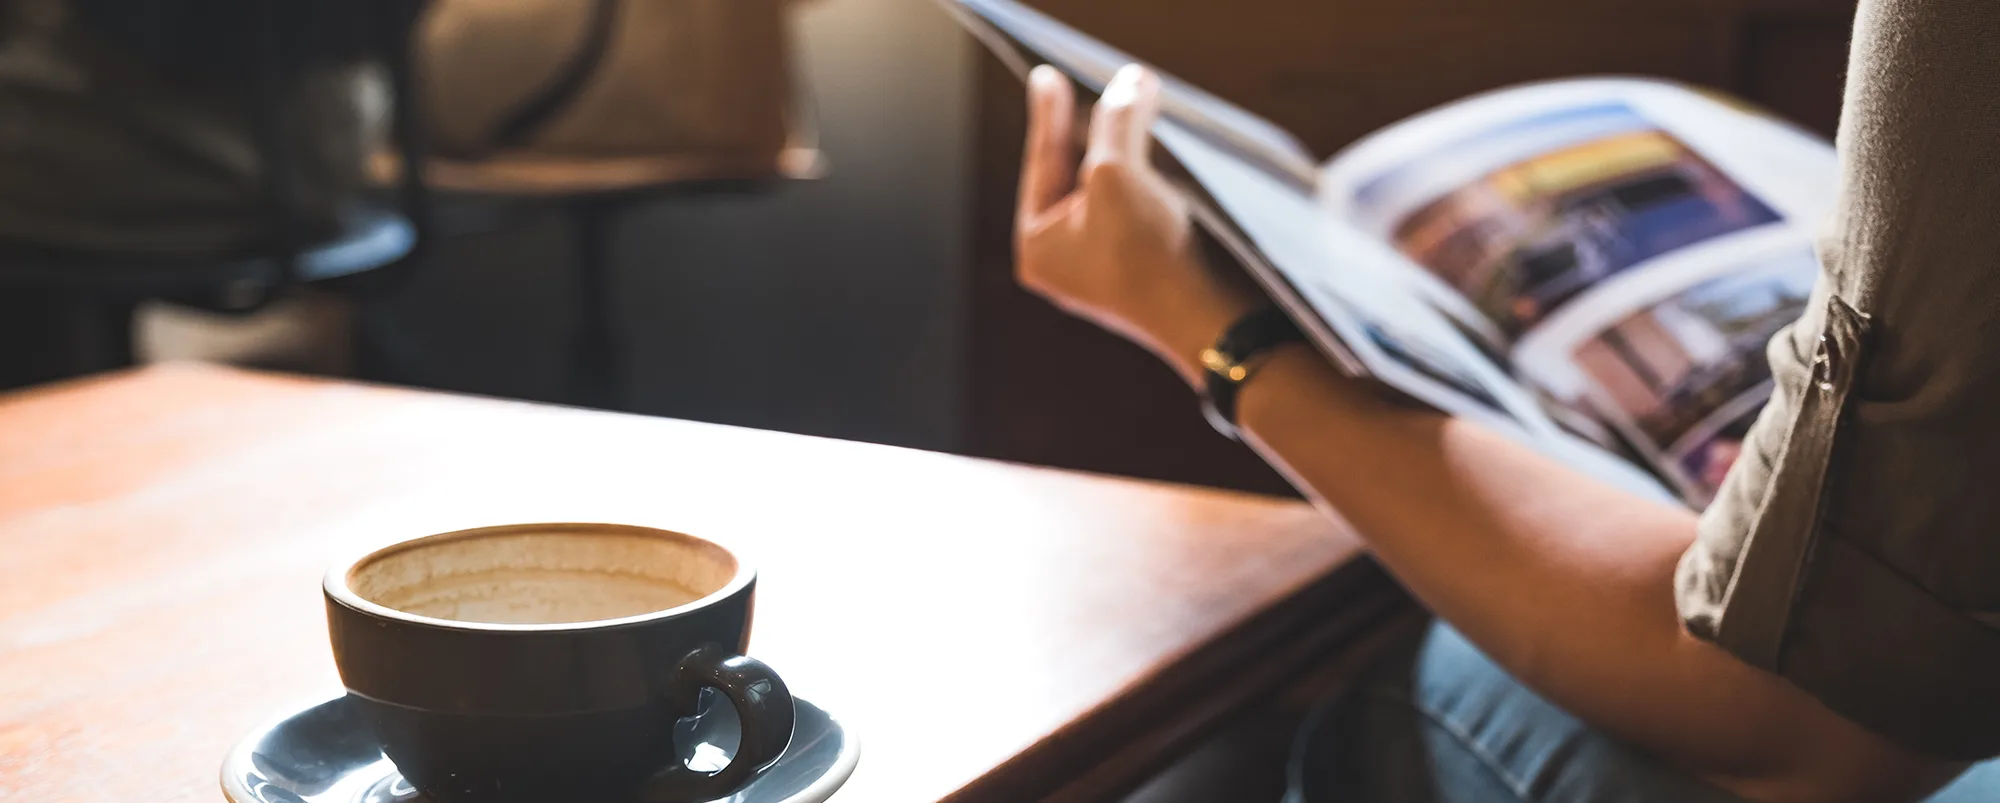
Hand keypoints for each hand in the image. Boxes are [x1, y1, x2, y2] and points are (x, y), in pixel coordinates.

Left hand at [1016, 64, 1257, 385]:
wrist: (1214, 322)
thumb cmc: (1150, 257)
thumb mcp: (1116, 174)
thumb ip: (1115, 120)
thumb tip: (1130, 81)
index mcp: (1036, 250)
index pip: (1042, 164)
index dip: (1048, 113)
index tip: (1049, 74)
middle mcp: (1067, 262)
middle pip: (1076, 174)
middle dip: (1095, 128)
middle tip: (1106, 82)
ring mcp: (1109, 268)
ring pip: (1114, 189)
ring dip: (1129, 148)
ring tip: (1138, 106)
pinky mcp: (1151, 268)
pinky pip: (1143, 207)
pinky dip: (1152, 174)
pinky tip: (1167, 152)